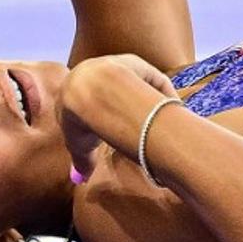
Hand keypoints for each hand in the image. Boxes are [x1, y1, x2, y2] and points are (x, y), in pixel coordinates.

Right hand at [58, 54, 177, 182]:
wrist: (90, 92)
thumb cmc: (79, 120)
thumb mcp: (78, 146)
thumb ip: (81, 161)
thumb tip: (79, 180)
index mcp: (74, 88)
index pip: (86, 99)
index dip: (96, 114)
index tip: (107, 128)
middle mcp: (93, 71)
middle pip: (110, 87)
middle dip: (120, 102)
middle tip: (132, 122)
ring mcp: (115, 63)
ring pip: (131, 80)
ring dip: (141, 96)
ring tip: (151, 115)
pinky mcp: (135, 61)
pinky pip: (151, 77)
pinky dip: (159, 91)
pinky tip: (169, 104)